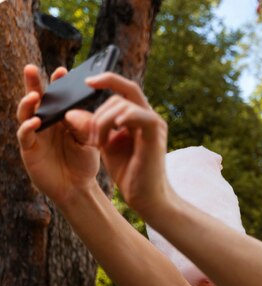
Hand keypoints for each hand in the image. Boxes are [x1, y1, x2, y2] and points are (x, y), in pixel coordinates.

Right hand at [17, 65, 98, 204]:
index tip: (63, 71)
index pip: (57, 97)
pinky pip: (24, 135)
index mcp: (61, 118)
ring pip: (25, 114)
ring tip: (34, 95)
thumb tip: (72, 110)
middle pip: (36, 99)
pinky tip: (36, 121)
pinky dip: (28, 127)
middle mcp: (45, 124)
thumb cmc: (84, 163)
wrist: (78, 188)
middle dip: (33, 83)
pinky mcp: (29, 150)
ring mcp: (35, 135)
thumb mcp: (90, 141)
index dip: (57, 84)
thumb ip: (84, 125)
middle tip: (31, 68)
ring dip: (27, 103)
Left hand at [84, 72, 168, 214]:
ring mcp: (155, 123)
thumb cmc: (128, 171)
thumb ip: (91, 126)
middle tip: (90, 135)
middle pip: (123, 91)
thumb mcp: (103, 144)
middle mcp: (148, 116)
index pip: (124, 88)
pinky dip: (122, 118)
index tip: (86, 82)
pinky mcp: (156, 133)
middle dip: (100, 109)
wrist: (145, 194)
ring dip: (104, 121)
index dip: (107, 79)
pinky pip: (138, 114)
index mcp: (137, 116)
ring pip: (123, 104)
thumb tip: (70, 112)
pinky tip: (115, 130)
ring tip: (99, 143)